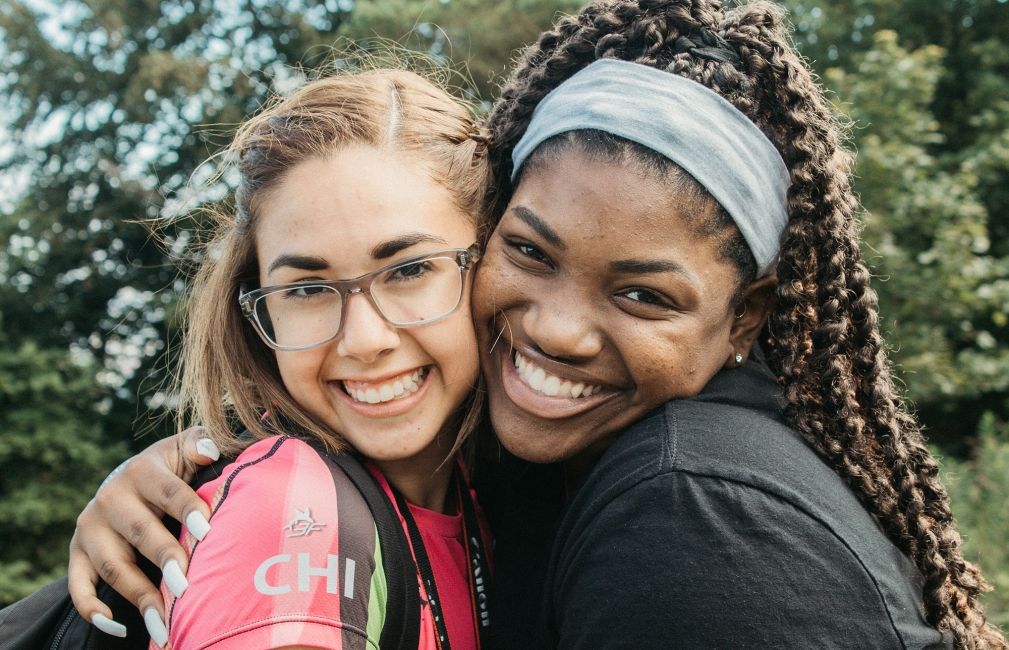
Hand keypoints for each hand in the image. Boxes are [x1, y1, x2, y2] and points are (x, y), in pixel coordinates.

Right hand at [68, 426, 218, 639]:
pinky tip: (116, 626)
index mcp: (142, 470)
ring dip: (138, 595)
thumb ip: (198, 444)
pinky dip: (91, 608)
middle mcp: (111, 498)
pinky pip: (77, 585)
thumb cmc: (171, 469)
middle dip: (164, 557)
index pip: (169, 492)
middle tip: (186, 585)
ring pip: (112, 564)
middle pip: (140, 531)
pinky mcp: (77, 553)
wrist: (131, 482)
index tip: (208, 532)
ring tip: (164, 622)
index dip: (188, 509)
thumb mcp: (183, 450)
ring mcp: (91, 528)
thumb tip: (209, 449)